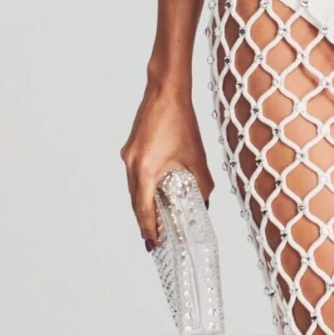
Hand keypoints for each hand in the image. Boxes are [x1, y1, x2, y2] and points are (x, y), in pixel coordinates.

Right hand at [120, 85, 214, 247]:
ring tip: (154, 221)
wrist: (165, 91)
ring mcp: (129, 155)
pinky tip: (154, 193)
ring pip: (134, 189)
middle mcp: (132, 164)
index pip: (144, 208)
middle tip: (154, 239)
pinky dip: (143, 188)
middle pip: (136, 202)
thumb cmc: (180, 120)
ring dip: (143, 205)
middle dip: (145, 221)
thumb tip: (204, 202)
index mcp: (145, 169)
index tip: (153, 243)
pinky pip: (135, 175)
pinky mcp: (132, 148)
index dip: (148, 228)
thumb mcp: (195, 157)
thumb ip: (201, 183)